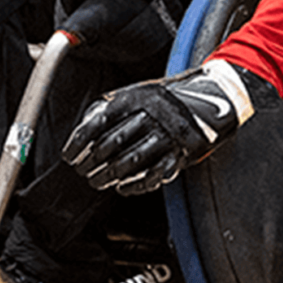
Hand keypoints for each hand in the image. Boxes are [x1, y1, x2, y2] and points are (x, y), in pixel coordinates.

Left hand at [63, 60, 257, 195]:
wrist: (214, 98)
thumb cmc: (166, 99)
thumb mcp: (137, 93)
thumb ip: (111, 108)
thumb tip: (83, 130)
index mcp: (135, 97)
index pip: (98, 122)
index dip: (79, 142)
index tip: (69, 156)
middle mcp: (151, 115)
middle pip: (113, 143)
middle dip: (93, 162)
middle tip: (82, 171)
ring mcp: (168, 134)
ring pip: (132, 160)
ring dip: (110, 175)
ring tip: (97, 182)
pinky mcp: (183, 152)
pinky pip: (156, 173)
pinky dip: (136, 184)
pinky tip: (122, 188)